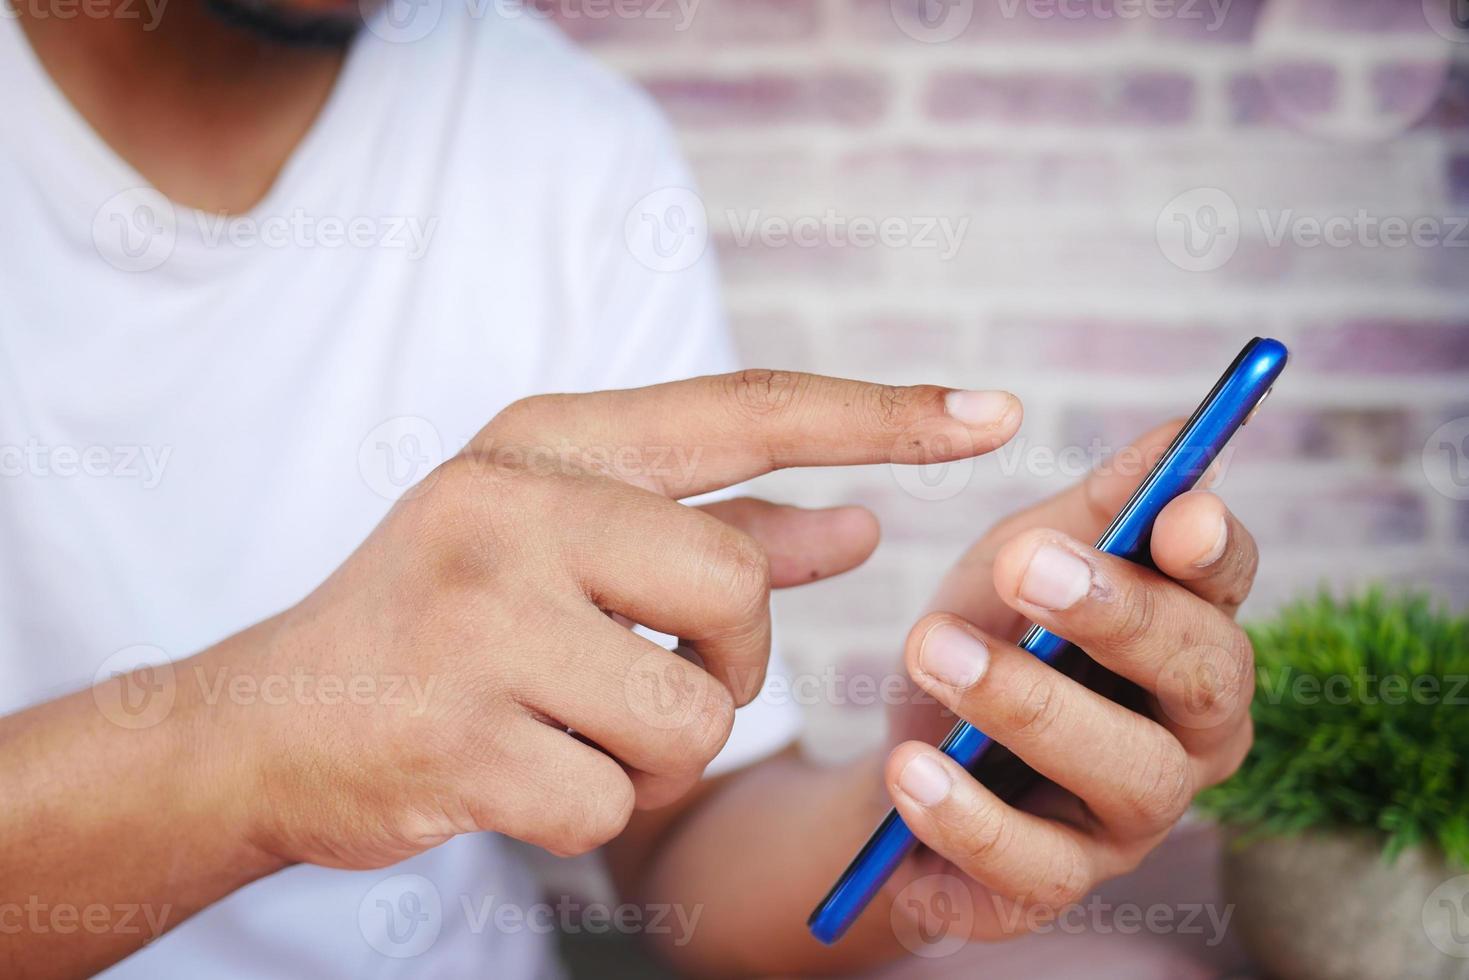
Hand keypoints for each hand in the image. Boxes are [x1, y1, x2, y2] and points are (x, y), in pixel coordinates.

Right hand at [177, 371, 1020, 870]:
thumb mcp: (569, 547)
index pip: (746, 410)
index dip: (882, 411)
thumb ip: (717, 529)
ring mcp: (480, 621)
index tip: (998, 412)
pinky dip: (594, 808)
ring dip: (658, 748)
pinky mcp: (462, 737)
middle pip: (740, 583)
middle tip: (645, 667)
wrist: (270, 724)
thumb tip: (859, 521)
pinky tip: (515, 776)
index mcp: (543, 441)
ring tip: (566, 726)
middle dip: (729, 654)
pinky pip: (620, 800)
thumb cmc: (444, 623)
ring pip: (695, 710)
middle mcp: (510, 507)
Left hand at [883, 422, 1256, 940]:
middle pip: (1204, 676)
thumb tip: (1182, 430)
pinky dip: (968, 816)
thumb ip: (1097, 508)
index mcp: (1185, 631)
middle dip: (1117, 615)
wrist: (903, 760)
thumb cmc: (987, 641)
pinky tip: (911, 770)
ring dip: (1027, 705)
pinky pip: (1036, 867)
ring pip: (1131, 772)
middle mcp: (1189, 731)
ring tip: (932, 649)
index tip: (1177, 514)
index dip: (1213, 550)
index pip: (1228, 586)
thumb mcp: (1021, 559)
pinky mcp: (1056, 886)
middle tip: (1021, 564)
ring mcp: (1132, 819)